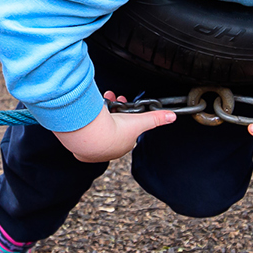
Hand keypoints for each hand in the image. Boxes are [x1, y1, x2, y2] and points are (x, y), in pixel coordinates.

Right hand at [53, 93, 176, 162]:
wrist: (91, 136)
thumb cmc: (114, 131)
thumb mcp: (139, 121)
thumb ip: (155, 118)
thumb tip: (172, 117)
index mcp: (123, 146)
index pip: (127, 131)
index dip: (126, 117)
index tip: (123, 102)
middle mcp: (108, 152)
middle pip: (111, 129)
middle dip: (113, 113)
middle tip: (112, 99)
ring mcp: (93, 153)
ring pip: (97, 132)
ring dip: (100, 117)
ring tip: (100, 103)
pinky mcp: (81, 151)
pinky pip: (84, 139)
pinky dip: (86, 129)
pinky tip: (87, 119)